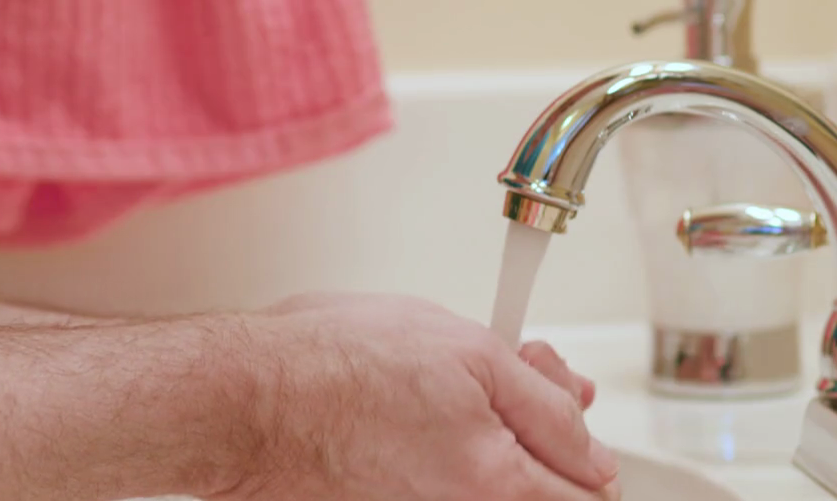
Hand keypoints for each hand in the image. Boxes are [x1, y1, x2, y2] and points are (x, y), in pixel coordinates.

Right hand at [226, 294, 619, 500]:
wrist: (249, 397)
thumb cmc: (337, 366)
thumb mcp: (471, 350)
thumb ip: (546, 403)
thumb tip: (587, 441)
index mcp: (497, 482)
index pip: (587, 493)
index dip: (586, 444)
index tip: (569, 413)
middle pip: (538, 490)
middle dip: (540, 433)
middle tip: (517, 378)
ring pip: (486, 480)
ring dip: (488, 433)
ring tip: (454, 381)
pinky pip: (437, 480)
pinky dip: (442, 445)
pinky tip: (416, 404)